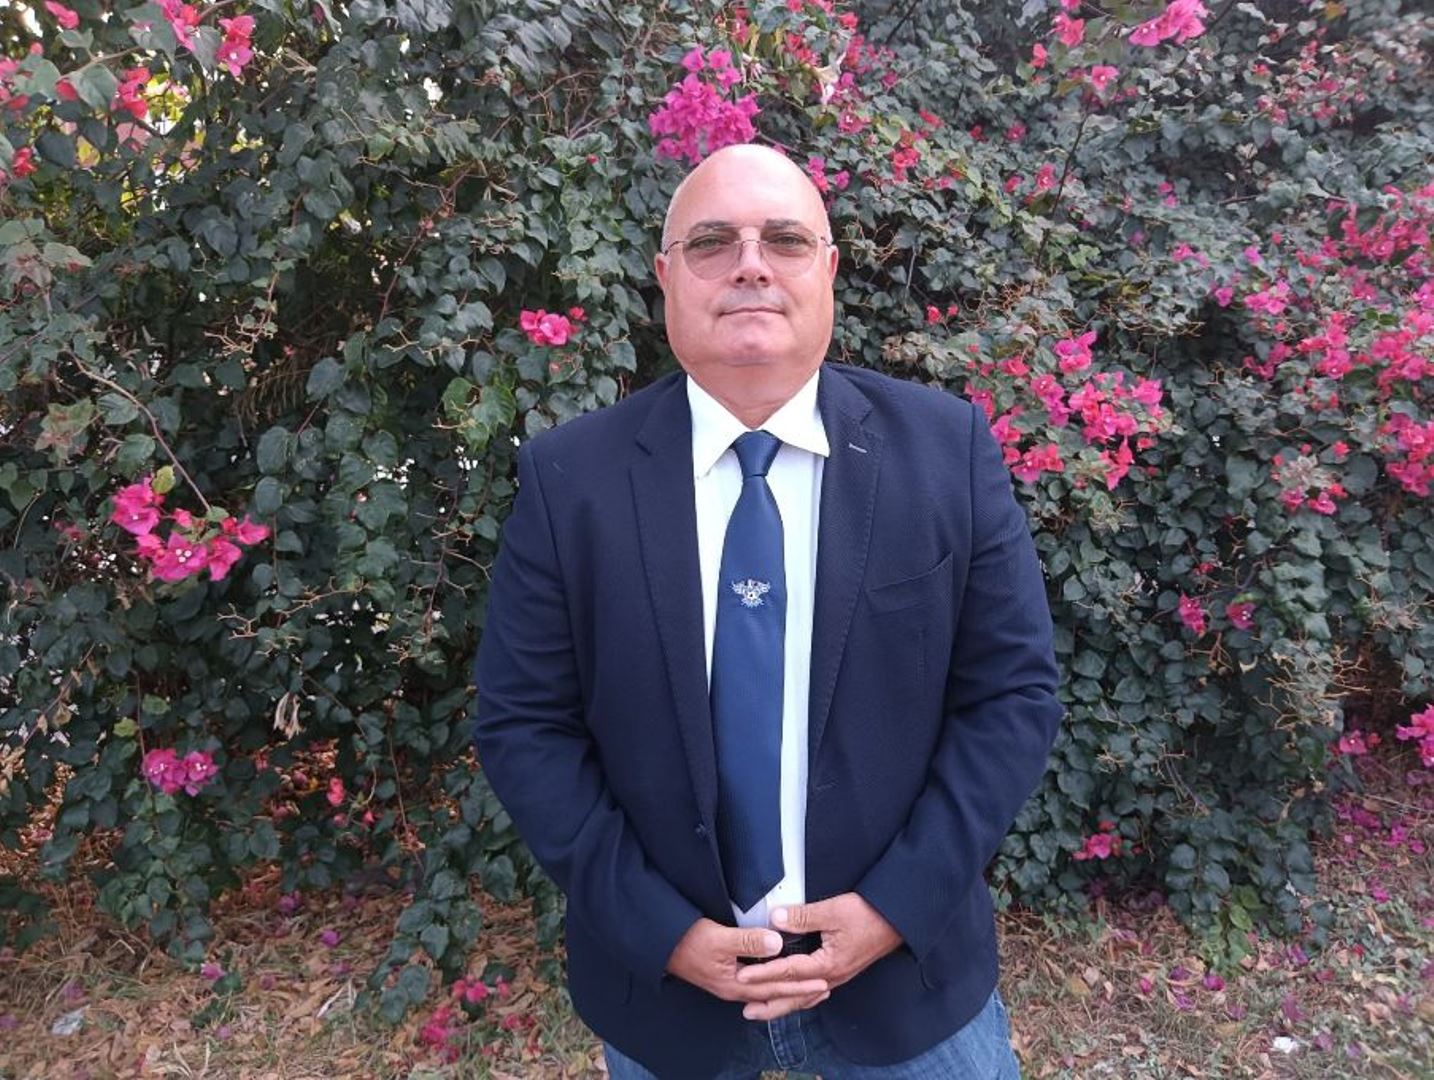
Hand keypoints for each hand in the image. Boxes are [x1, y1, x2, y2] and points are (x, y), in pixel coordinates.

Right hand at [665, 918, 829, 1017]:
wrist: (662, 945)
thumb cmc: (688, 941)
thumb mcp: (719, 938)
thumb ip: (748, 941)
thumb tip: (777, 943)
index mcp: (736, 985)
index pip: (775, 988)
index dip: (799, 985)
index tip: (822, 982)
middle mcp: (735, 990)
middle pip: (774, 996)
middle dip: (800, 993)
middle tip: (824, 989)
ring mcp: (731, 984)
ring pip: (767, 992)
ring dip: (789, 990)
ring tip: (809, 989)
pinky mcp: (727, 976)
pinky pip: (758, 985)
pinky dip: (774, 984)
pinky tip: (779, 981)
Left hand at [733, 893, 902, 1020]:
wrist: (898, 919)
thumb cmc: (868, 914)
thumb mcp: (833, 911)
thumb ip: (803, 916)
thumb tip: (775, 919)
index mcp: (828, 964)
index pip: (788, 972)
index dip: (763, 974)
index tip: (742, 977)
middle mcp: (832, 977)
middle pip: (795, 996)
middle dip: (770, 1004)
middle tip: (746, 1010)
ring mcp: (838, 976)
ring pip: (805, 996)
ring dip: (783, 1003)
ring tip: (763, 1009)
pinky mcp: (841, 971)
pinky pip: (815, 991)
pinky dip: (801, 997)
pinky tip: (794, 997)